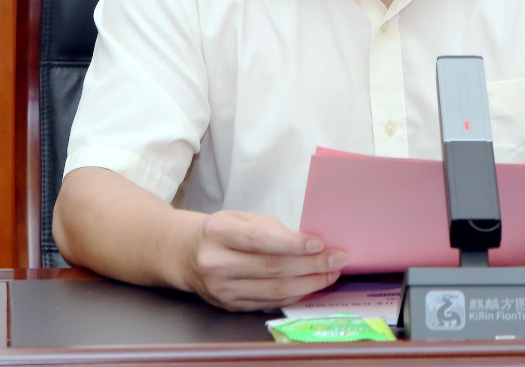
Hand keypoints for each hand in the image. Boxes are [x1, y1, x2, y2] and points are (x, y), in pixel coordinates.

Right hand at [180, 209, 348, 310]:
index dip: (293, 244)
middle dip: (311, 265)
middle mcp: (216, 264)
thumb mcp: (240, 218)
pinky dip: (294, 295)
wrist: (187, 255)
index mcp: (218, 233)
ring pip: (274, 290)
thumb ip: (271, 229)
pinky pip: (269, 302)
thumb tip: (310, 243)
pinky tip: (311, 286)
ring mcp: (222, 289)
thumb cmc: (222, 231)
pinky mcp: (230, 306)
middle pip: (272, 268)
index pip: (261, 240)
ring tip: (331, 273)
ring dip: (309, 283)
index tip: (320, 243)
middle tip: (337, 259)